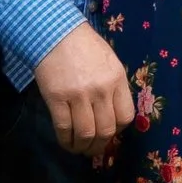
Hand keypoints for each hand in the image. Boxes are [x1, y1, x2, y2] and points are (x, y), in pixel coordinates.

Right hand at [32, 21, 132, 157]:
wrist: (55, 33)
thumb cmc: (84, 46)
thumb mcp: (109, 62)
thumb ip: (113, 86)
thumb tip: (112, 114)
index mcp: (117, 79)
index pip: (125, 116)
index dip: (118, 130)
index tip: (109, 133)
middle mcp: (101, 90)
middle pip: (106, 130)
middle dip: (100, 145)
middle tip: (93, 149)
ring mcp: (79, 95)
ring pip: (86, 133)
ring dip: (83, 147)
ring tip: (79, 149)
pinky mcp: (57, 98)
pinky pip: (64, 128)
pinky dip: (66, 141)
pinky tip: (66, 142)